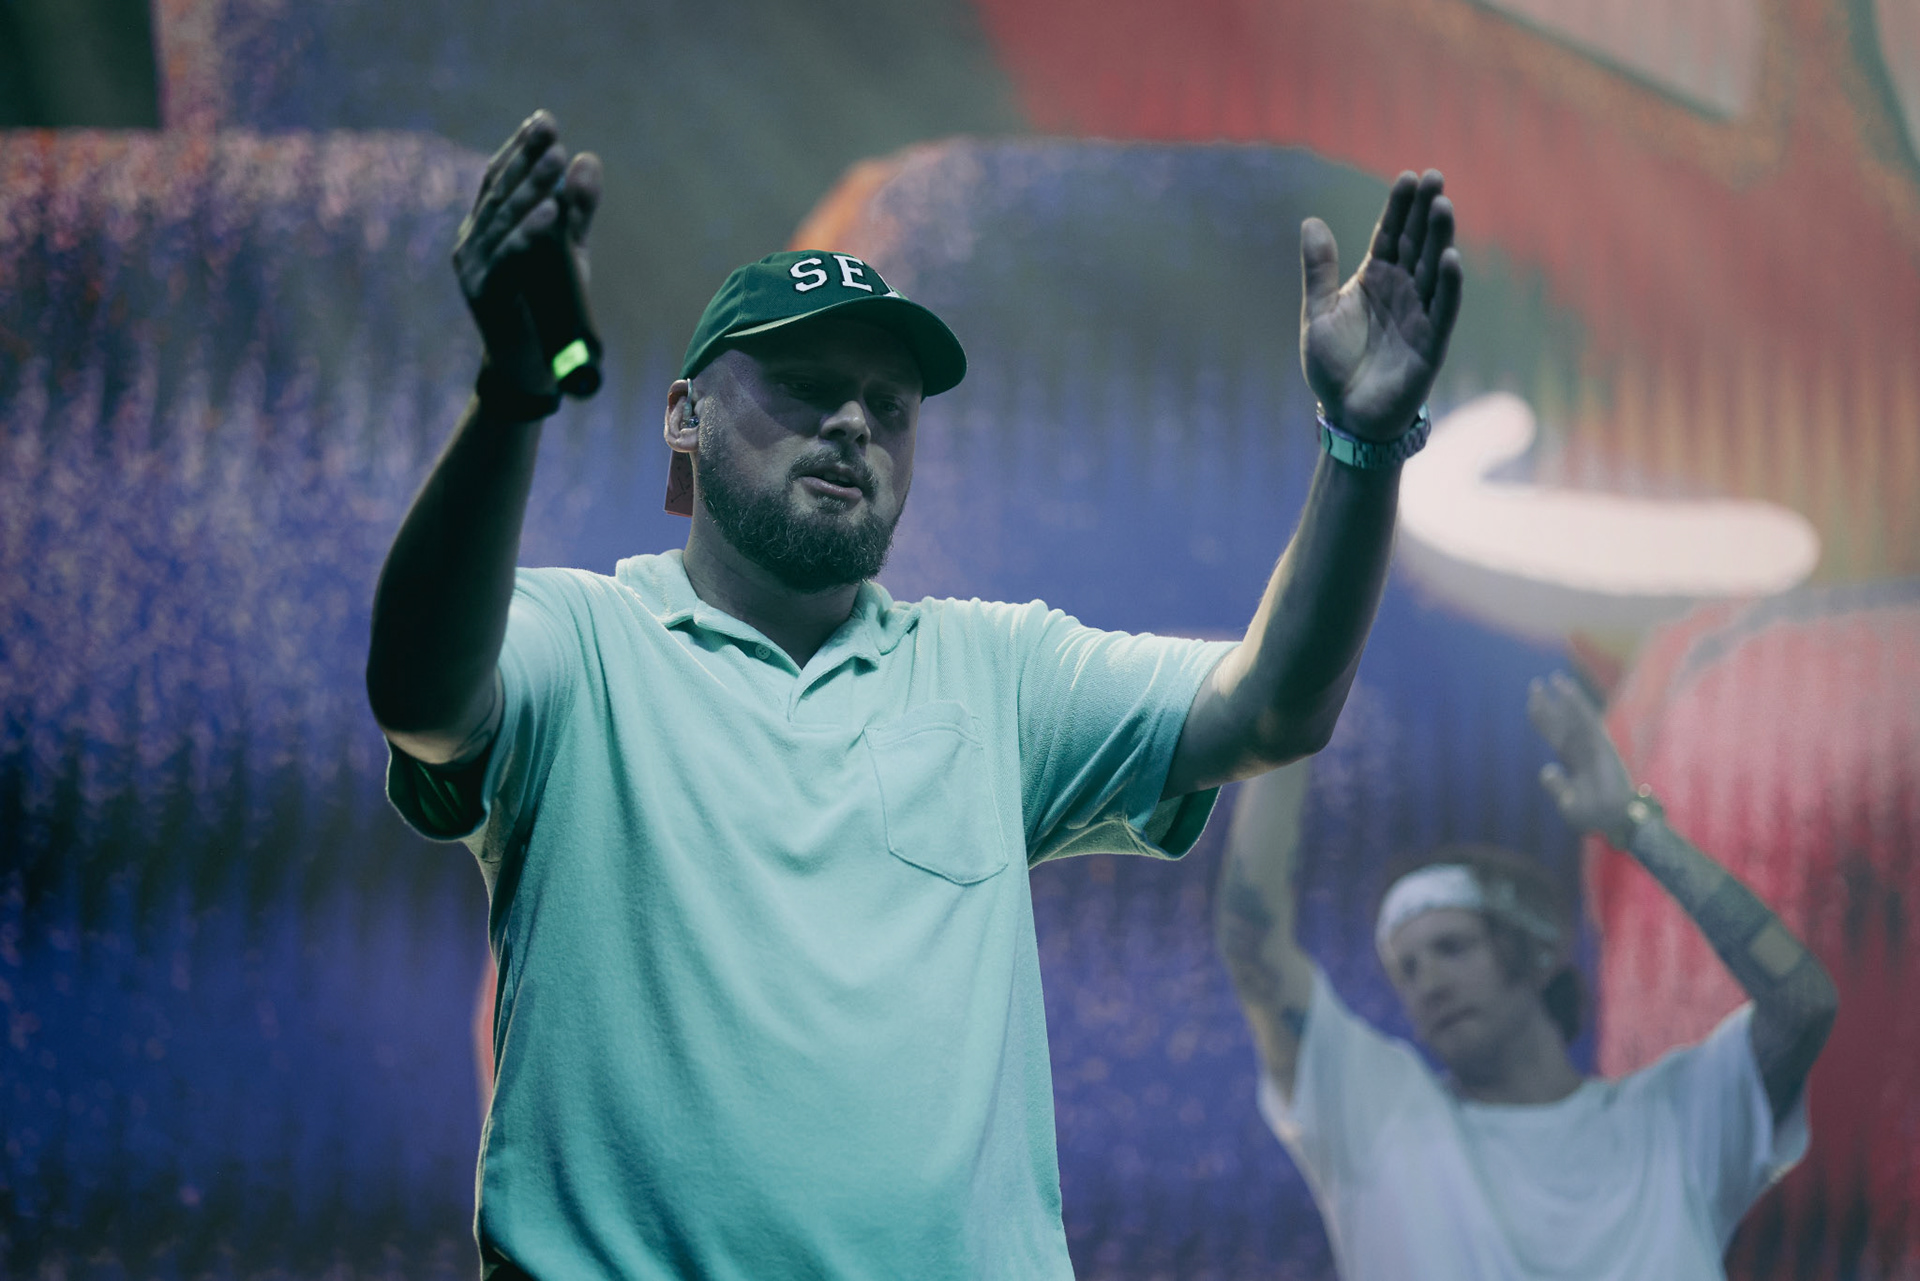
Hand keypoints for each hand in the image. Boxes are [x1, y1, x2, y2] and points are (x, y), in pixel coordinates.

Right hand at [453, 110, 602, 393]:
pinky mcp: (484, 294)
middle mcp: (471, 243)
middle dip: (525, 159)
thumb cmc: (546, 307)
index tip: (543, 120)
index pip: (498, 180)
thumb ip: (576, 209)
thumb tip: (587, 159)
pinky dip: (528, 233)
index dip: (518, 148)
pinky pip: (508, 258)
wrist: (530, 369)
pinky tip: (549, 213)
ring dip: (530, 188)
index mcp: (484, 229)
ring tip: (554, 160)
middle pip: (499, 193)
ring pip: (503, 221)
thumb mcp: (566, 253)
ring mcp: (472, 269)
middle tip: (549, 130)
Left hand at [1300, 170, 1462, 440]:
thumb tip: (1310, 221)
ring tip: (1443, 206)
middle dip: (1425, 211)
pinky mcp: (1431, 342)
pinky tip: (1450, 258)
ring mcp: (1419, 313)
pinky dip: (1448, 285)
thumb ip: (1319, 269)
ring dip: (1440, 238)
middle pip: (1417, 243)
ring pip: (1433, 269)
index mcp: (1375, 278)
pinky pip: (1443, 309)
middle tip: (1434, 177)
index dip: (1399, 208)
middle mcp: (1402, 290)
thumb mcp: (1318, 313)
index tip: (1407, 177)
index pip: (1390, 234)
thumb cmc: (1333, 366)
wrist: (1347, 415)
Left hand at [1527, 671, 1637, 843]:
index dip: (1542, 718)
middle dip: (1549, 704)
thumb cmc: (1593, 816)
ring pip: (1576, 717)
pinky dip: (1578, 706)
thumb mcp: (1567, 803)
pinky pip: (1588, 722)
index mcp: (1572, 761)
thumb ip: (1556, 785)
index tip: (1532, 702)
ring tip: (1556, 679)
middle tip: (1535, 684)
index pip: (1555, 735)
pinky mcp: (1603, 747)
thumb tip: (1547, 769)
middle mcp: (1582, 751)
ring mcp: (1593, 747)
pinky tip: (1569, 692)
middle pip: (1562, 722)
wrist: (1615, 823)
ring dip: (1567, 698)